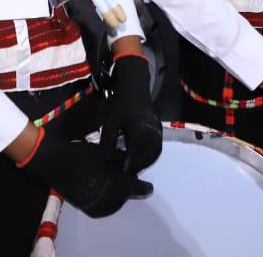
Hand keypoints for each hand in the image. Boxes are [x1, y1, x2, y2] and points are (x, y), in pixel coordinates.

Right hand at [16, 129, 151, 217]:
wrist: (54, 161)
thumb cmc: (79, 153)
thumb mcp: (103, 152)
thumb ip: (119, 159)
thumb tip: (130, 162)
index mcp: (111, 181)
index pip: (134, 188)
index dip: (143, 188)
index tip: (149, 187)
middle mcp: (104, 196)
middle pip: (124, 196)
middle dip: (130, 189)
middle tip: (130, 180)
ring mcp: (93, 202)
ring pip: (114, 204)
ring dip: (120, 197)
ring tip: (119, 187)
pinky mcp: (84, 206)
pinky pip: (102, 210)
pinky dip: (109, 205)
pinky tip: (109, 197)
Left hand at [100, 53, 162, 173]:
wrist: (135, 85)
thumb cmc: (120, 103)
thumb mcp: (110, 122)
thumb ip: (107, 142)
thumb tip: (103, 160)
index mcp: (140, 132)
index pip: (135, 158)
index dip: (127, 169)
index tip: (118, 178)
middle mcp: (152, 134)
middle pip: (146, 159)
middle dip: (135, 168)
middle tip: (123, 176)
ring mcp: (158, 132)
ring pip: (153, 155)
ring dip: (143, 163)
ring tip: (130, 169)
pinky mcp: (159, 130)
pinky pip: (156, 148)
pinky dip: (149, 156)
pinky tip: (138, 158)